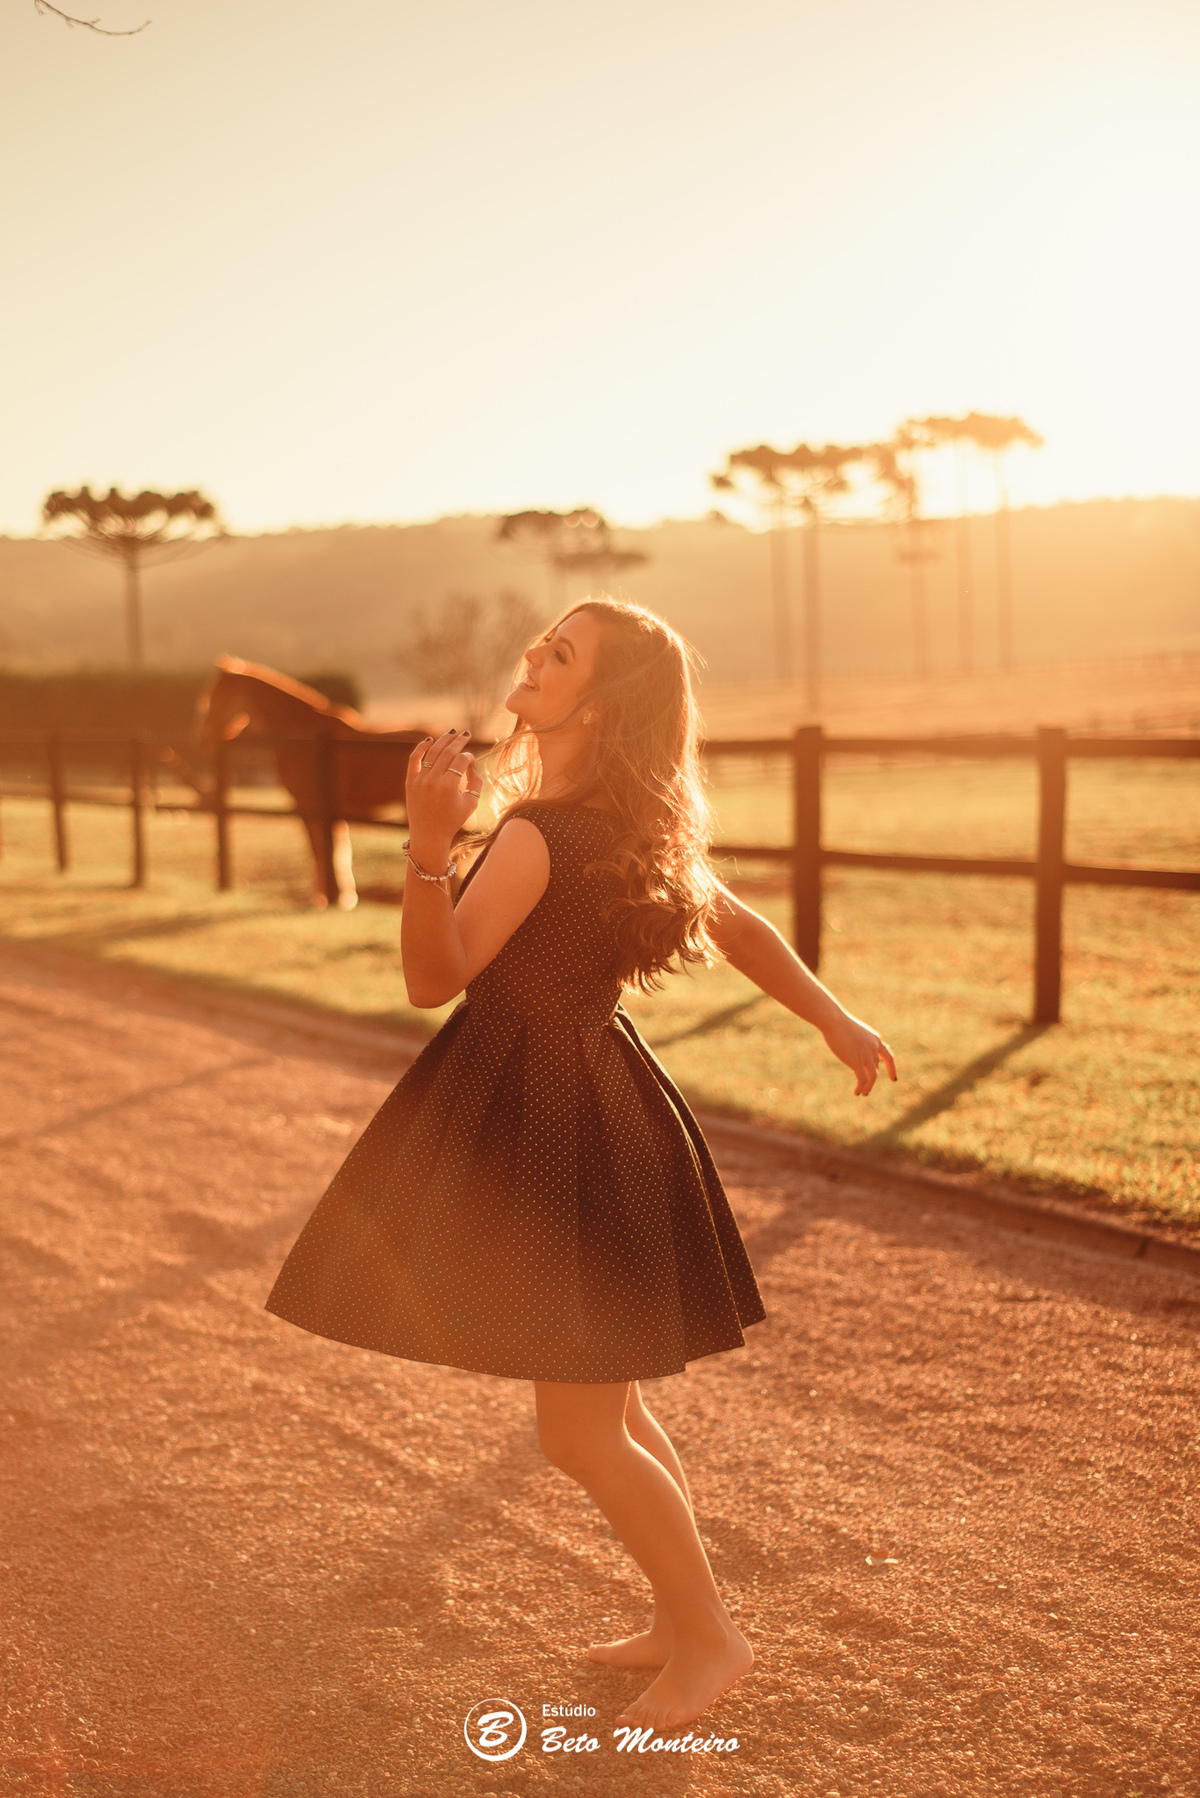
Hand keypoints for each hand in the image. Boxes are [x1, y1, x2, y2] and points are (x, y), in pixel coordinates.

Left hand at [405, 730, 482, 856]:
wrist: (429, 835)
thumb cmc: (453, 820)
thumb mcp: (471, 802)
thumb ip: (476, 781)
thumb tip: (471, 764)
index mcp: (449, 786)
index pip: (461, 761)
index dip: (469, 757)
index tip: (472, 760)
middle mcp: (433, 781)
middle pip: (448, 752)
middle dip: (459, 741)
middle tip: (466, 734)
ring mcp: (420, 780)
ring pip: (432, 752)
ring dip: (443, 740)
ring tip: (452, 733)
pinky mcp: (410, 782)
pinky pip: (414, 759)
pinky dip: (421, 747)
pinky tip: (429, 739)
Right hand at [821, 1011, 897, 1096]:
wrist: (834, 1021)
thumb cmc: (839, 1025)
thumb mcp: (854, 1033)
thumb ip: (859, 1044)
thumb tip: (857, 1056)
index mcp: (875, 1040)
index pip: (888, 1056)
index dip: (891, 1068)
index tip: (893, 1079)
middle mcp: (874, 1048)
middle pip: (876, 1068)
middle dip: (872, 1078)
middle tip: (866, 1087)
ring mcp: (867, 1055)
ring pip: (873, 1077)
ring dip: (869, 1087)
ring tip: (864, 1093)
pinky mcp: (857, 1062)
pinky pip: (863, 1080)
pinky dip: (862, 1087)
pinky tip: (857, 1092)